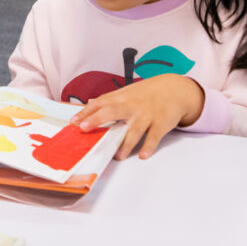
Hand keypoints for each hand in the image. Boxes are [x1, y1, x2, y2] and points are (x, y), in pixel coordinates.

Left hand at [70, 74, 204, 159]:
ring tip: (117, 156)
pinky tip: (143, 155)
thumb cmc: (146, 93)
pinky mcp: (160, 123)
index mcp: (121, 98)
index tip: (73, 122)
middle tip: (84, 129)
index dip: (85, 112)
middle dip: (97, 119)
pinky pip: (154, 136)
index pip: (99, 104)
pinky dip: (149, 146)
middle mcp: (132, 106)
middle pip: (112, 111)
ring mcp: (146, 115)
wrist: (174, 89)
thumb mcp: (126, 92)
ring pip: (134, 129)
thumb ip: (108, 99)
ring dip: (125, 143)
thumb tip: (90, 102)